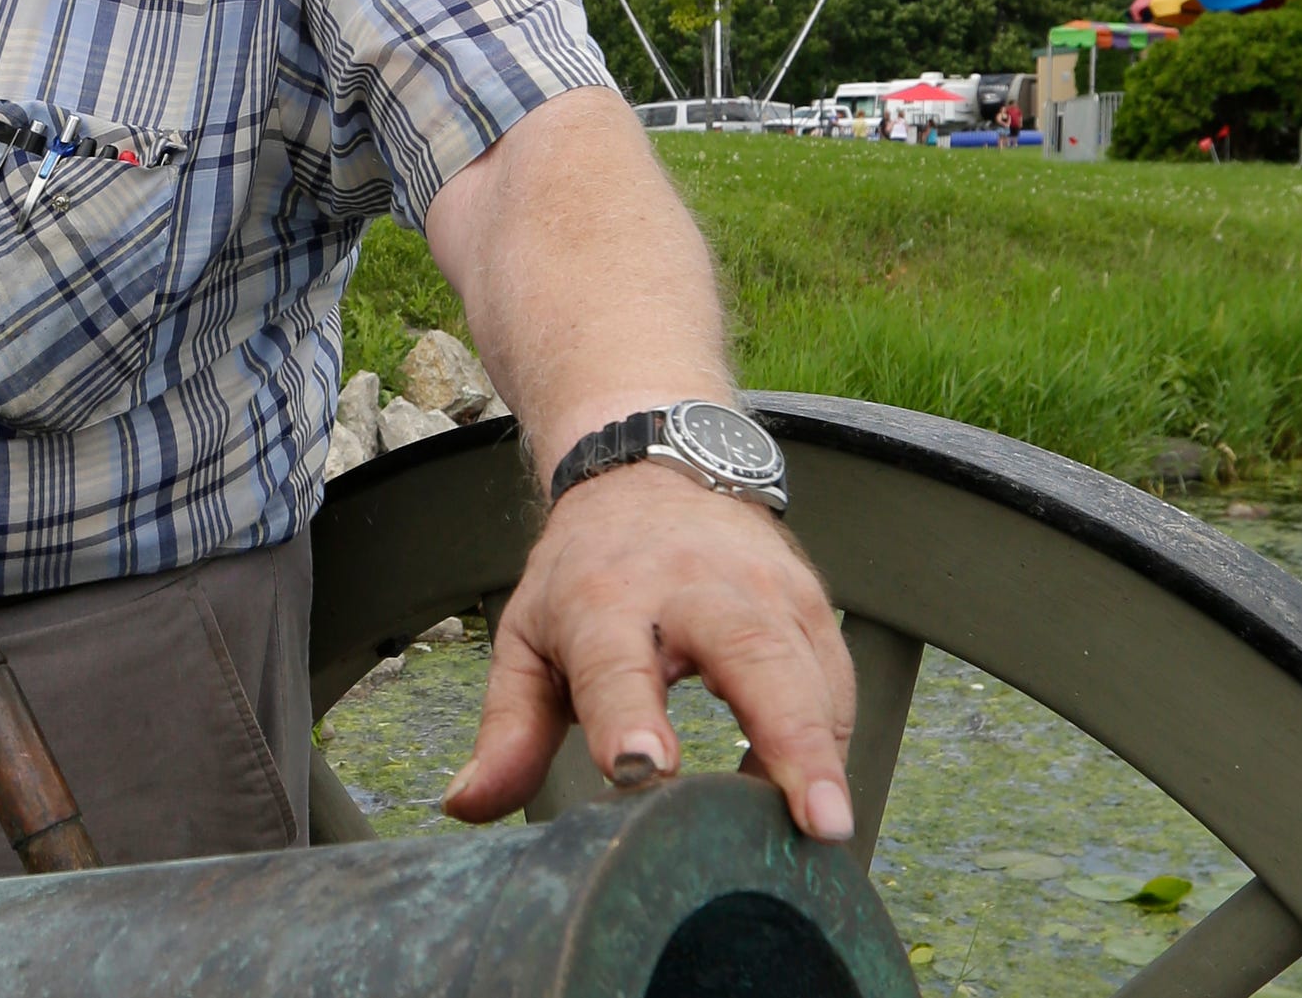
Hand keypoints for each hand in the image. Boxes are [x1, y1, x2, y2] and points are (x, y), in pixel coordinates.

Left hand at [441, 461, 856, 837]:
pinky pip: (834, 680)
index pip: (616, 664)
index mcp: (605, 598)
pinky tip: (815, 795)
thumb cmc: (585, 571)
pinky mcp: (809, 600)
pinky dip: (831, 741)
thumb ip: (508, 727)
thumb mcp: (527, 636)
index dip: (629, 717)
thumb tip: (467, 805)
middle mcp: (694, 587)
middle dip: (785, 741)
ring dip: (823, 753)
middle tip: (812, 821)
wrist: (649, 472)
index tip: (641, 768)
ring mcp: (764, 589)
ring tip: (827, 828)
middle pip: (751, 660)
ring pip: (810, 672)